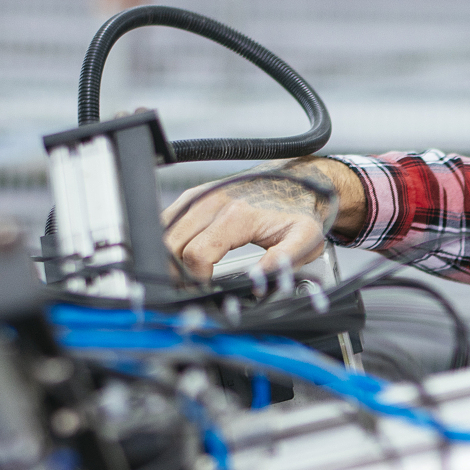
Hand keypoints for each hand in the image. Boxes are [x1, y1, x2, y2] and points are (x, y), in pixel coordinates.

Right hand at [162, 157, 365, 280]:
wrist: (299, 178)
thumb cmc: (299, 210)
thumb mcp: (304, 240)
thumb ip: (282, 263)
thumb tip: (256, 282)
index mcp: (237, 214)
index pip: (196, 254)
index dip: (197, 279)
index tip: (207, 291)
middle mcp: (212, 201)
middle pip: (172, 245)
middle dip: (178, 273)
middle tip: (193, 289)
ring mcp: (200, 196)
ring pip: (164, 232)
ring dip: (170, 258)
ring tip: (187, 276)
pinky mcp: (195, 196)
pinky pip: (167, 221)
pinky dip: (170, 242)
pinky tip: (182, 256)